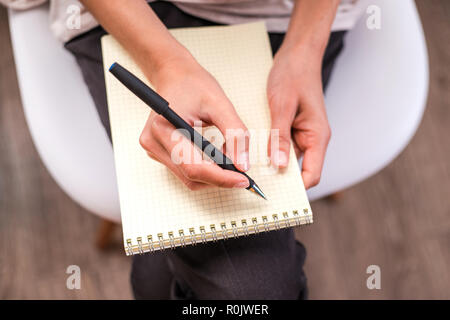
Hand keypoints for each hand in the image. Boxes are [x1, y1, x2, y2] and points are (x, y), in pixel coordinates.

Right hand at [139, 54, 250, 189]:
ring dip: (213, 175)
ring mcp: (154, 150)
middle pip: (192, 177)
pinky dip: (205, 169)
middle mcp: (153, 143)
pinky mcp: (160, 152)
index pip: (194, 167)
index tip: (243, 179)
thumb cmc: (193, 84)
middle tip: (243, 174)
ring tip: (229, 158)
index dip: (222, 178)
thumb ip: (235, 134)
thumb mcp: (220, 104)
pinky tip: (217, 157)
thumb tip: (242, 165)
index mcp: (164, 129)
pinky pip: (185, 171)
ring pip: (189, 178)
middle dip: (220, 178)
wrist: (174, 74)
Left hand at [267, 46, 330, 188]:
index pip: (313, 174)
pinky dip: (271, 151)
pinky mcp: (293, 128)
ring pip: (289, 159)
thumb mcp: (282, 106)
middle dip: (281, 180)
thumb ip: (280, 136)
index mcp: (318, 136)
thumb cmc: (293, 76)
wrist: (298, 55)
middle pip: (300, 170)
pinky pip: (283, 146)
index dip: (297, 189)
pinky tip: (255, 150)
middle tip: (257, 185)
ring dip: (274, 165)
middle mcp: (313, 139)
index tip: (276, 196)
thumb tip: (279, 165)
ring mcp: (303, 134)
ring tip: (252, 169)